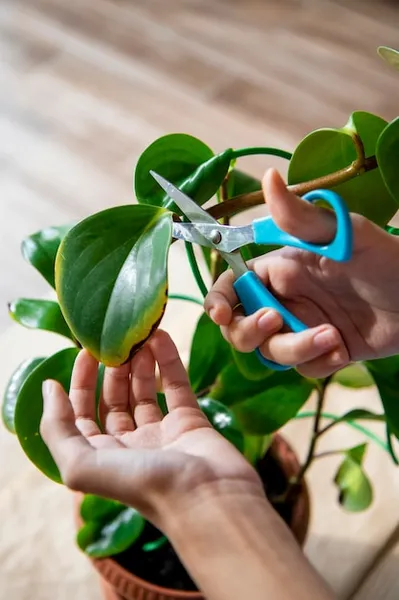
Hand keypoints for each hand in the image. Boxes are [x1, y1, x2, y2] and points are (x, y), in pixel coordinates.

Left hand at [40, 330, 261, 527]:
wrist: (209, 500)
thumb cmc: (143, 485)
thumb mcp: (82, 465)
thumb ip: (58, 428)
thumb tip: (49, 387)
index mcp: (102, 457)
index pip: (83, 415)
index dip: (81, 384)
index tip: (86, 353)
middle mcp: (129, 445)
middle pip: (114, 400)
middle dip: (112, 369)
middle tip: (116, 339)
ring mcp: (161, 433)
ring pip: (145, 391)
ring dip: (140, 362)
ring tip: (139, 334)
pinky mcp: (190, 422)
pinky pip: (176, 386)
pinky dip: (168, 362)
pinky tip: (162, 338)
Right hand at [205, 168, 398, 377]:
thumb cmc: (387, 259)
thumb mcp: (344, 235)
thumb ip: (301, 217)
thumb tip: (268, 178)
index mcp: (282, 269)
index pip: (233, 285)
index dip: (218, 301)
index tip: (220, 314)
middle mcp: (286, 299)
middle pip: (241, 325)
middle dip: (251, 331)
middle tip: (276, 321)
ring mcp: (304, 327)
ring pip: (272, 352)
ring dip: (296, 348)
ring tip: (333, 337)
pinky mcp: (324, 352)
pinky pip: (303, 369)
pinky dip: (318, 363)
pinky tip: (343, 350)